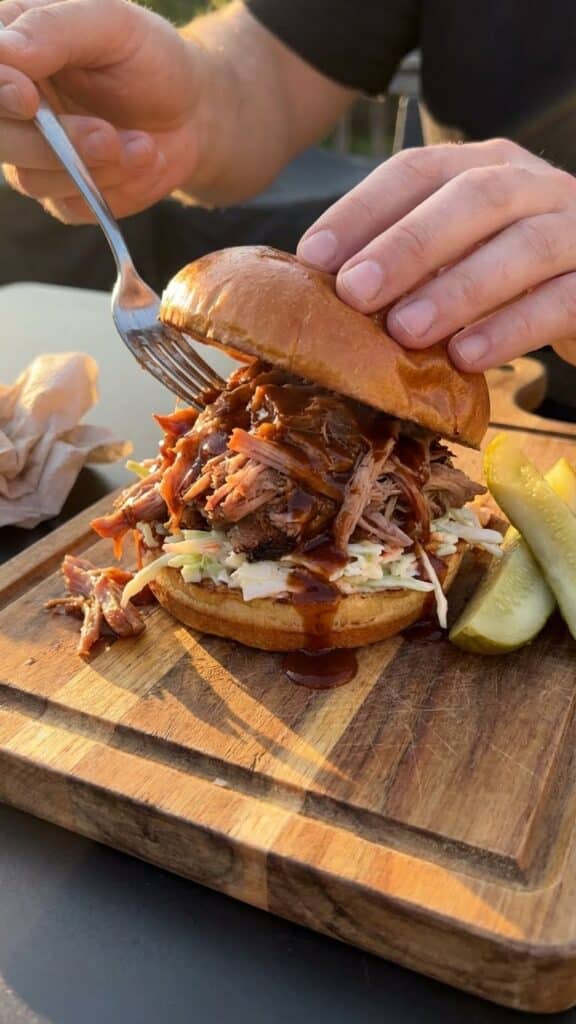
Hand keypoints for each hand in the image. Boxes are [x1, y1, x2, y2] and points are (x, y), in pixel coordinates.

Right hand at [0, 0, 205, 221]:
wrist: (193, 112)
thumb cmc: (149, 58)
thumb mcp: (112, 24)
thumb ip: (56, 30)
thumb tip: (5, 51)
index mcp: (12, 50)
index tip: (27, 98)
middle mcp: (13, 105)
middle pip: (0, 138)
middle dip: (51, 143)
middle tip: (105, 136)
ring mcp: (34, 154)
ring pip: (33, 179)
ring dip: (94, 167)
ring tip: (142, 144)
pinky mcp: (64, 194)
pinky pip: (71, 205)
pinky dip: (113, 188)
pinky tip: (143, 160)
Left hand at [297, 139, 575, 370]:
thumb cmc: (510, 279)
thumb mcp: (457, 256)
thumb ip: (406, 263)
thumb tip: (319, 295)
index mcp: (485, 167)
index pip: (417, 171)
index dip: (362, 210)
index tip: (314, 258)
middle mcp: (534, 185)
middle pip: (471, 198)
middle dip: (406, 246)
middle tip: (355, 294)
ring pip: (522, 247)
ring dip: (457, 289)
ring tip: (405, 332)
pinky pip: (561, 301)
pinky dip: (511, 329)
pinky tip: (467, 357)